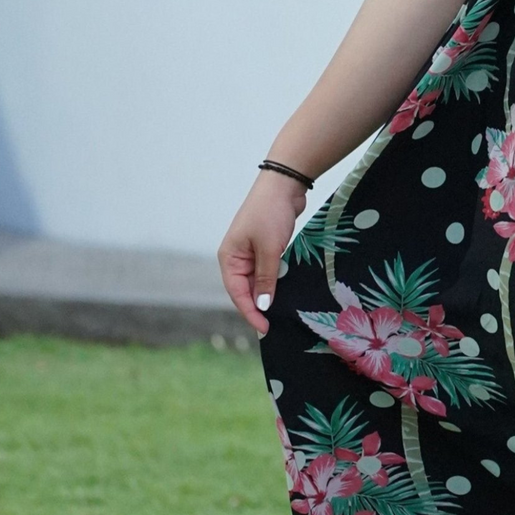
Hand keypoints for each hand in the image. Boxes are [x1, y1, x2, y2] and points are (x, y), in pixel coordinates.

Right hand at [218, 170, 306, 334]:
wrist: (284, 185)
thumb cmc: (271, 213)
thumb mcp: (269, 249)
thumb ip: (267, 279)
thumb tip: (264, 306)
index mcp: (229, 258)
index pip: (237, 293)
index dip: (250, 312)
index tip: (265, 329)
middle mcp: (236, 258)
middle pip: (246, 290)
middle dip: (259, 308)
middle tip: (275, 326)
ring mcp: (251, 253)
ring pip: (258, 282)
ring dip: (268, 296)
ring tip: (281, 315)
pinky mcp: (265, 248)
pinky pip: (268, 273)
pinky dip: (275, 283)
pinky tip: (285, 295)